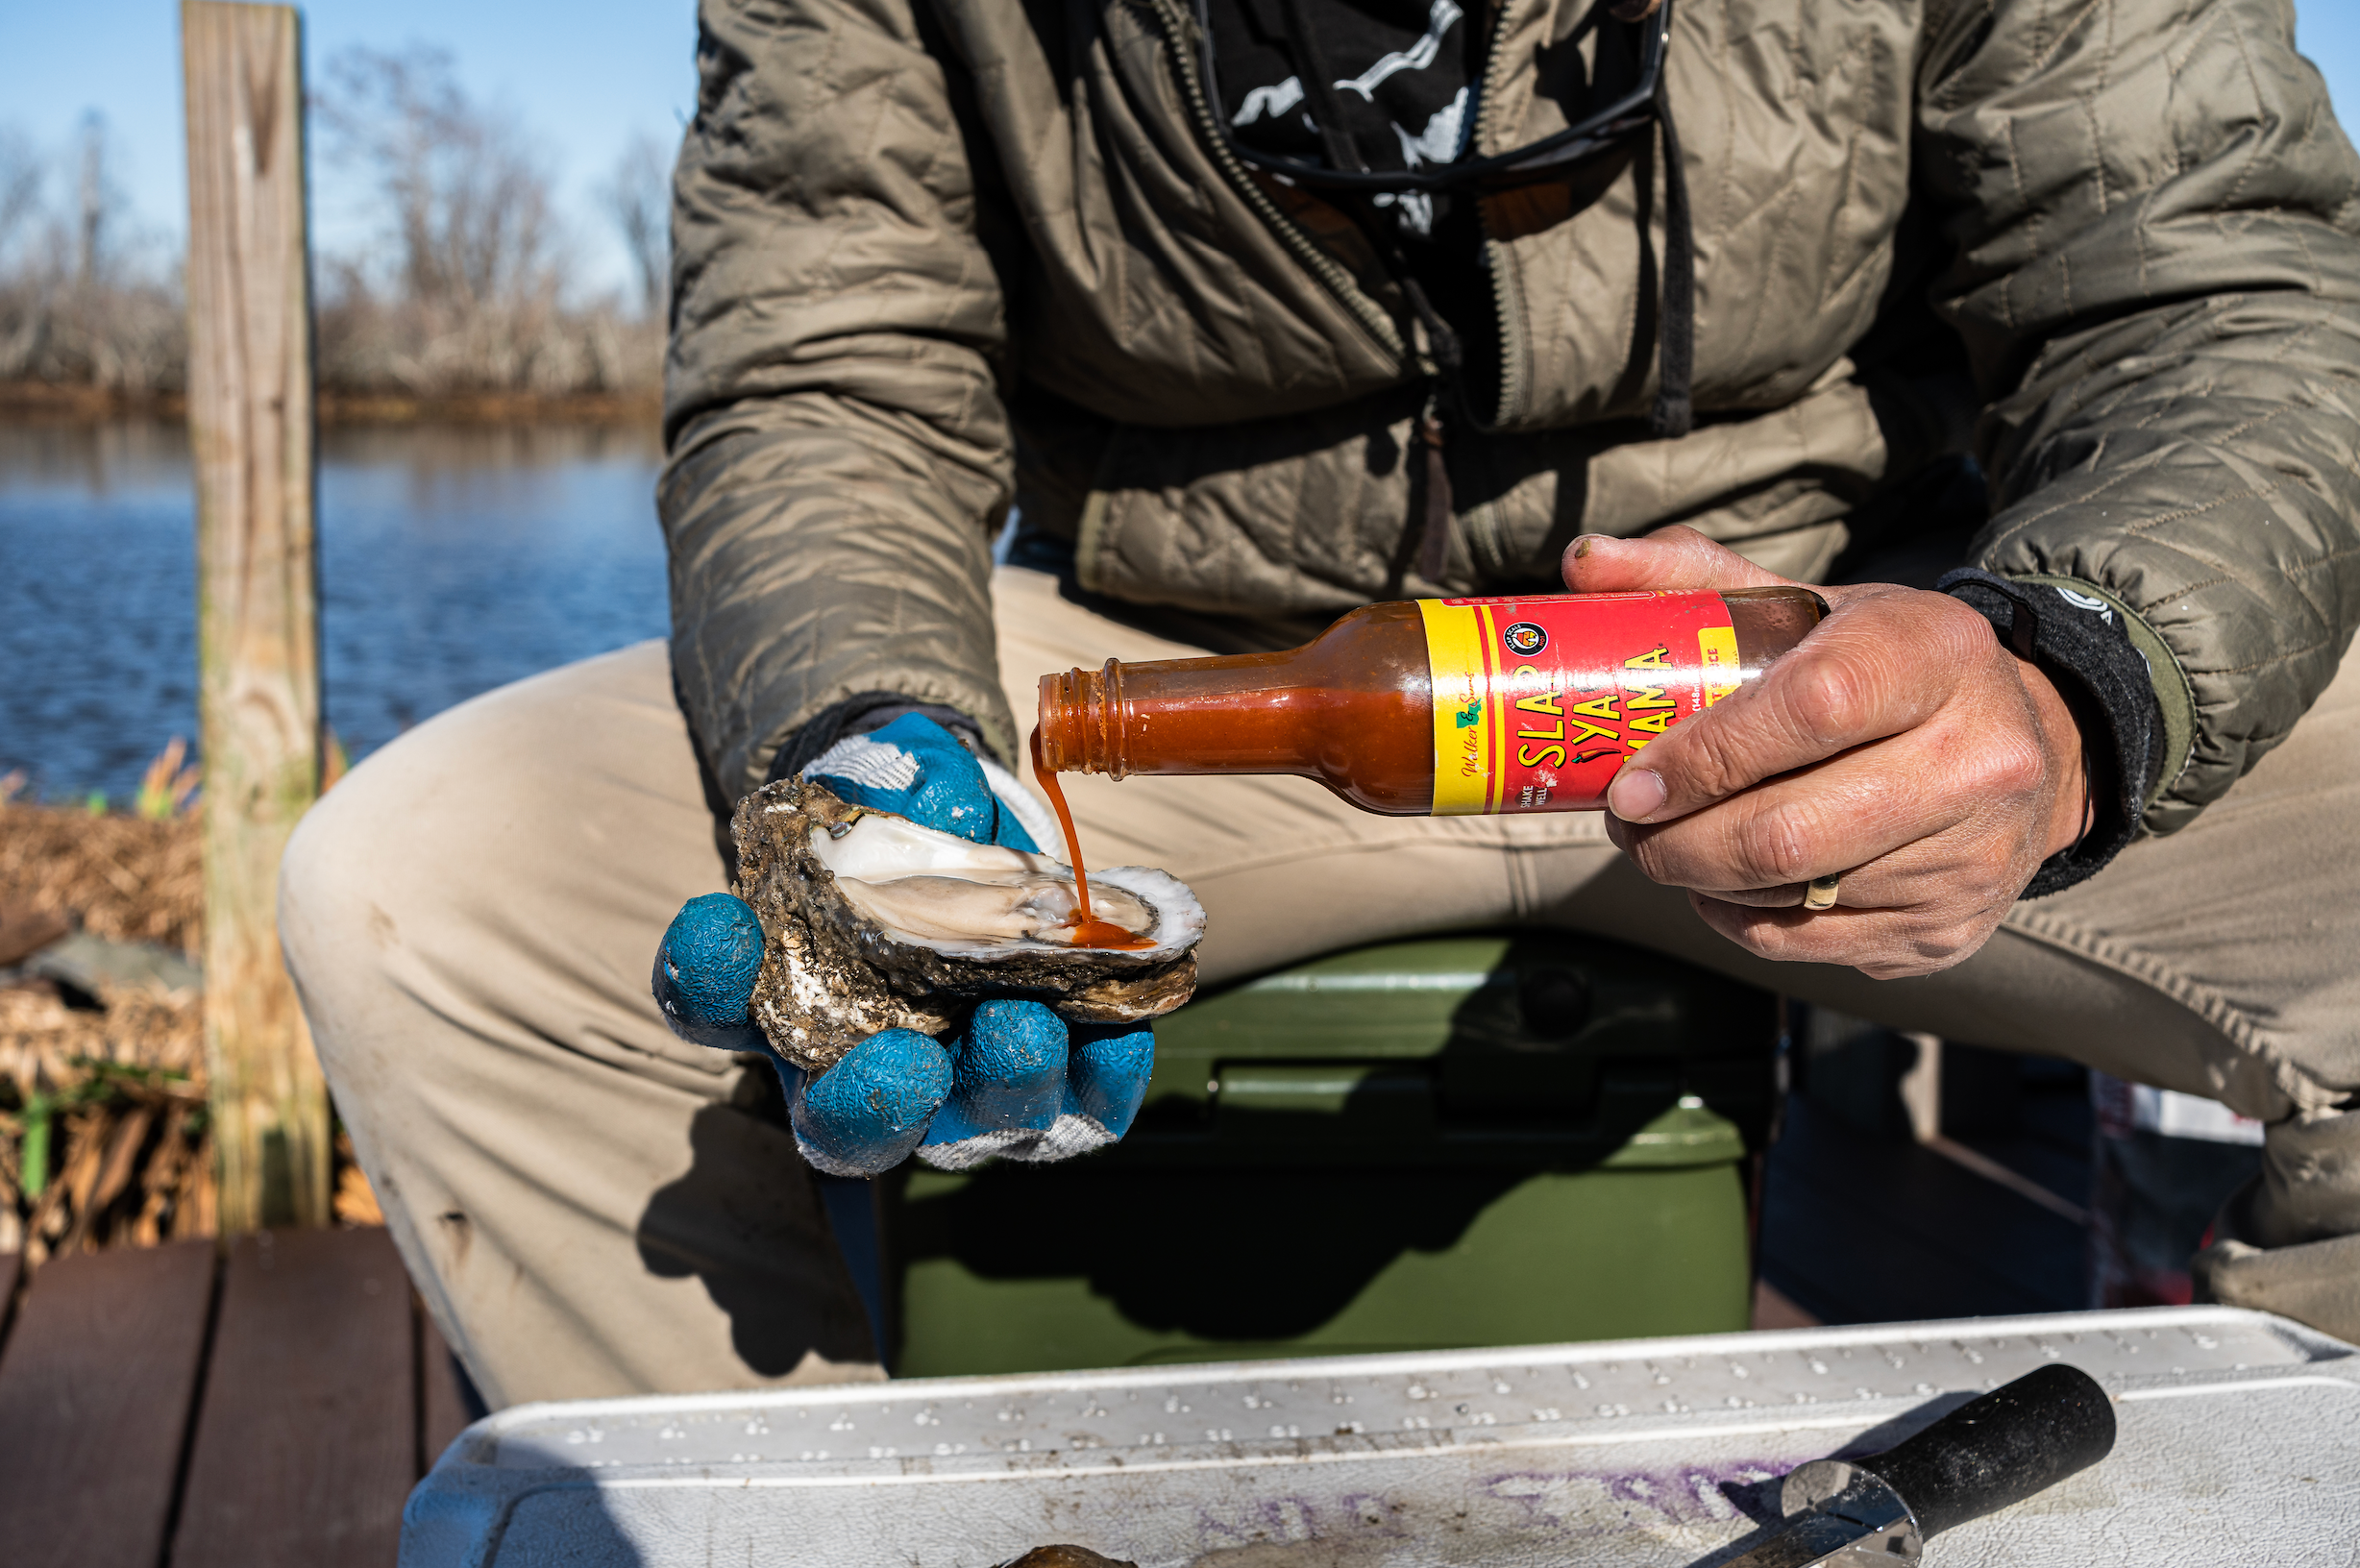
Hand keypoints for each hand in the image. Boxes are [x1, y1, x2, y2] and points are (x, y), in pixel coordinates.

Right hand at [651, 714, 1154, 1174]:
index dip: (707, 978)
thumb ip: (881, 792)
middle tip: (903, 1063)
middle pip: (848, 1127)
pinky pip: (1082, 1107)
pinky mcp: (1056, 1090)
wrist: (994, 841)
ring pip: (977, 1126)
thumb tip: (933, 799)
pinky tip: (1120, 1031)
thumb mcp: (878, 790)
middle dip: (876, 1104)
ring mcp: (961, 1095)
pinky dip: (1104, 1075)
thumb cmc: (906, 826)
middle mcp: (860, 1072)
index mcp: (782, 998)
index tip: (719, 927)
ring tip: (1024, 1022)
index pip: (716, 1007)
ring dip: (1004, 1081)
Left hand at [1562, 528, 2089, 979]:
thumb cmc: (1890, 667)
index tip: (1632, 781)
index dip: (1705, 756)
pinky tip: (1721, 885)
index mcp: (1937, 654)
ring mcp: (1969, 856)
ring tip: (1663, 848)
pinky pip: (1809, 945)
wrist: (2033, 747)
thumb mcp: (1816, 604)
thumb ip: (1697, 580)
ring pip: (1791, 895)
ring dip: (1698, 881)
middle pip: (1789, 830)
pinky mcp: (1947, 928)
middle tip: (1625, 827)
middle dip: (1676, 843)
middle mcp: (1976, 759)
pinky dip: (1742, 919)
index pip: (1812, 710)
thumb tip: (1584, 564)